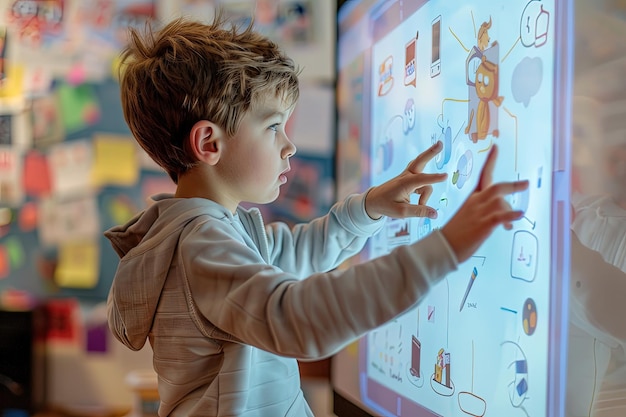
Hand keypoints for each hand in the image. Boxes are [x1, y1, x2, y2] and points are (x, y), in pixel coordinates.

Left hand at [365, 141, 447, 219]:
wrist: (373, 200)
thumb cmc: (385, 205)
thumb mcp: (401, 212)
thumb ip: (419, 211)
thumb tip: (435, 214)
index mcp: (404, 183)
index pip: (422, 180)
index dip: (434, 178)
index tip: (445, 176)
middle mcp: (406, 177)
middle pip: (420, 161)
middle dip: (430, 153)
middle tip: (440, 143)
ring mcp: (407, 176)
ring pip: (424, 177)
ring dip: (430, 178)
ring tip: (434, 174)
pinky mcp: (409, 179)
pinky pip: (422, 182)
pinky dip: (423, 191)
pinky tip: (420, 201)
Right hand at [441, 145, 528, 262]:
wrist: (444, 245)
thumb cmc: (457, 234)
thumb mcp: (471, 218)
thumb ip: (489, 215)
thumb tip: (509, 223)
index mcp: (472, 198)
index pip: (483, 175)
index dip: (491, 160)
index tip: (496, 147)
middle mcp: (476, 202)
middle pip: (497, 187)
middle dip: (513, 186)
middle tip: (526, 184)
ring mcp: (479, 213)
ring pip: (500, 201)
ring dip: (511, 209)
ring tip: (517, 217)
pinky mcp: (482, 225)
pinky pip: (500, 217)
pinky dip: (512, 215)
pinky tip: (520, 215)